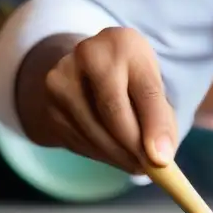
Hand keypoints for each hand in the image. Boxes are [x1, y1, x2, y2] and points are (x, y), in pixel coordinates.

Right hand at [42, 27, 176, 172]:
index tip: (163, 159)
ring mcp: (62, 79)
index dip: (155, 127)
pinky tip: (113, 152)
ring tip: (136, 163)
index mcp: (124, 43)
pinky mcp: (50, 106)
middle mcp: (89, 53)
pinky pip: (80, 142)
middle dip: (135, 148)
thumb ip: (161, 121)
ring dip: (119, 157)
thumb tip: (160, 159)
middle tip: (151, 169)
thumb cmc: (130, 82)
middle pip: (114, 112)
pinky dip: (102, 155)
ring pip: (95, 132)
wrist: (85, 71)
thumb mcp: (152, 89)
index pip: (145, 90)